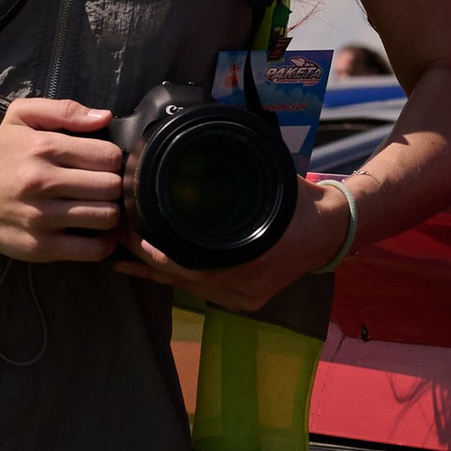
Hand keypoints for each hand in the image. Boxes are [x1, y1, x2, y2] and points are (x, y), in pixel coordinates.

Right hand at [0, 96, 124, 262]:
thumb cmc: (1, 156)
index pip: (108, 155)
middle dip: (113, 186)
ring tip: (97, 207)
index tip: (100, 164)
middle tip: (101, 187)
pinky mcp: (42, 247)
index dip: (112, 159)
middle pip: (111, 186)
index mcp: (43, 147)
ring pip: (106, 216)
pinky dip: (103, 242)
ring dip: (109, 212)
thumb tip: (104, 117)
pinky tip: (93, 231)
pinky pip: (93, 249)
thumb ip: (64, 110)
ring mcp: (42, 217)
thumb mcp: (21, 118)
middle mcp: (42, 182)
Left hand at [119, 171, 362, 313]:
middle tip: (118, 246)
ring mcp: (244, 299)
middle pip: (185, 282)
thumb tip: (206, 151)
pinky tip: (154, 268)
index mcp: (250, 264)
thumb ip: (238, 176)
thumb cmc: (300, 203)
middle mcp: (244, 290)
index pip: (192, 269)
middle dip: (149, 265)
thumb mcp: (270, 184)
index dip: (160, 258)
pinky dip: (179, 277)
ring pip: (191, 288)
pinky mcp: (244, 299)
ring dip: (159, 273)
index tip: (136, 241)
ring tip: (124, 258)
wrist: (332, 228)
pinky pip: (203, 290)